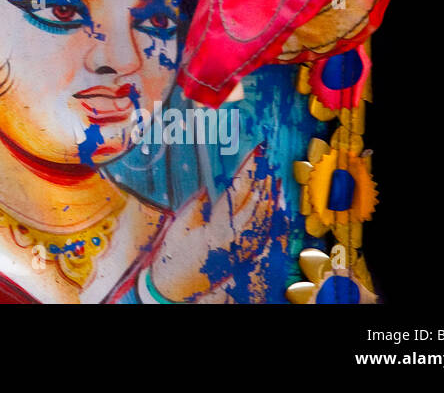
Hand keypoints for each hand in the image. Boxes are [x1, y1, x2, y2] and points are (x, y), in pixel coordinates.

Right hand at [148, 145, 280, 301]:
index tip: (252, 156)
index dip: (246, 173)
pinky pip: (260, 233)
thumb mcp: (181, 226)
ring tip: (269, 178)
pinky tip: (269, 206)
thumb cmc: (174, 255)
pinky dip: (266, 217)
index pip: (237, 194)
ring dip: (266, 196)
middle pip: (254, 203)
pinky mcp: (243, 256)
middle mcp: (235, 240)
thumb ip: (197, 205)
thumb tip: (209, 186)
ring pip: (262, 218)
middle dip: (260, 180)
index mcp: (218, 229)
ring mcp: (242, 249)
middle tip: (264, 161)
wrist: (176, 287)